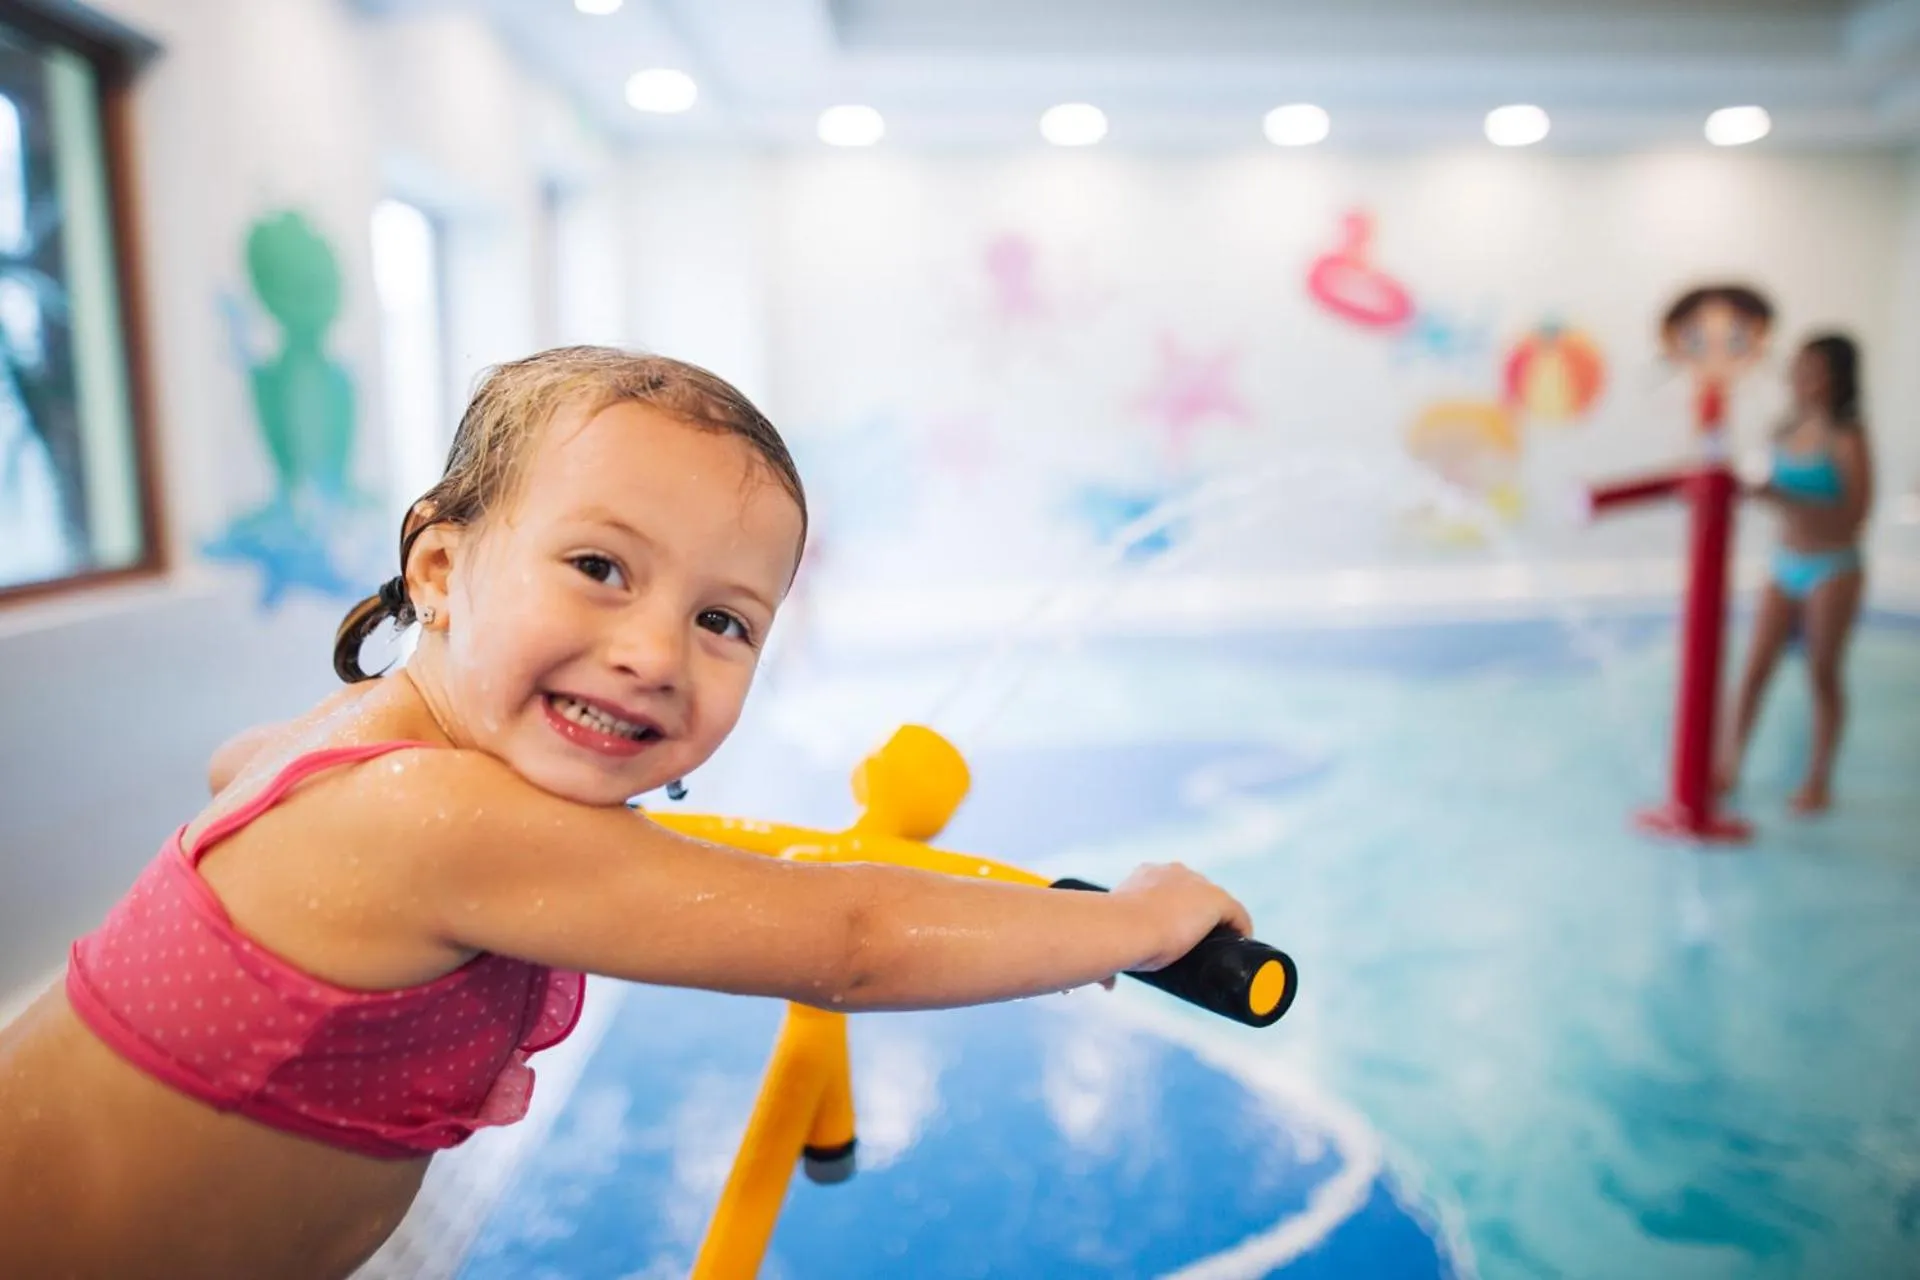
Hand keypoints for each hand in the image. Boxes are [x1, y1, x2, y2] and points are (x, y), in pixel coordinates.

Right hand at [1111, 862, 1252, 972]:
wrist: (1125, 926)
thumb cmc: (1112, 935)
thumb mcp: (1112, 945)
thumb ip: (1108, 966)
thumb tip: (1106, 985)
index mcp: (1144, 875)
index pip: (1167, 890)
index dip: (1171, 911)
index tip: (1172, 934)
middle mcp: (1172, 872)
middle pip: (1195, 893)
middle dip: (1195, 915)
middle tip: (1194, 945)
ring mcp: (1197, 884)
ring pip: (1216, 902)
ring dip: (1219, 922)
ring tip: (1219, 948)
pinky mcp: (1217, 900)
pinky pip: (1236, 914)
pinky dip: (1240, 929)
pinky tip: (1241, 945)